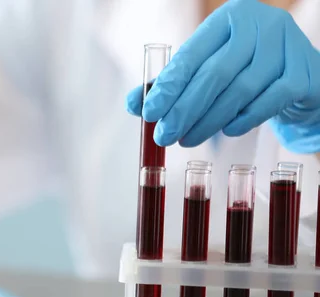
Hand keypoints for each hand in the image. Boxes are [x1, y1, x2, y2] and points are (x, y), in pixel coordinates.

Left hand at [125, 0, 319, 152]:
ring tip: (187, 140)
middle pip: (214, 74)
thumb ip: (171, 84)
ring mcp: (286, 46)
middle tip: (164, 136)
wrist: (297, 77)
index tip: (148, 113)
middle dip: (184, 110)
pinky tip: (227, 132)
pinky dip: (244, 120)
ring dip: (209, 121)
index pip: (191, 55)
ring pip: (240, 90)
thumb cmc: (243, 71)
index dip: (168, 87)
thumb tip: (132, 104)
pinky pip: (269, 101)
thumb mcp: (205, 70)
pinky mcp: (304, 72)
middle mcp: (259, 24)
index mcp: (228, 18)